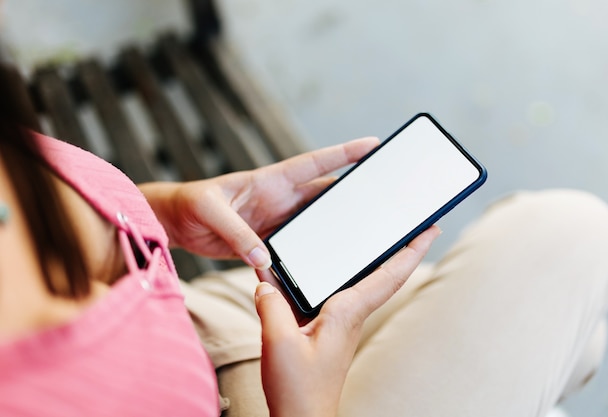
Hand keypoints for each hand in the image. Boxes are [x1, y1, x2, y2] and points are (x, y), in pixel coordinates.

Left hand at [141, 137, 379, 268]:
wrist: (175, 224)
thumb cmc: (189, 203)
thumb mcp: (209, 210)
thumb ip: (236, 232)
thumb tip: (264, 257)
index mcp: (270, 181)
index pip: (315, 163)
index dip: (344, 153)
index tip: (373, 145)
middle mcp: (280, 200)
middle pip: (324, 195)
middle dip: (352, 194)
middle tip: (383, 197)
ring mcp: (276, 222)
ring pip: (314, 224)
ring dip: (333, 228)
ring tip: (361, 236)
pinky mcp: (267, 243)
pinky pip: (295, 250)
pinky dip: (307, 257)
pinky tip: (320, 266)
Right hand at [254, 225, 440, 416]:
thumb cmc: (299, 390)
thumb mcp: (279, 342)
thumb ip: (271, 305)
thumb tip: (265, 281)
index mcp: (346, 313)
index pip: (389, 275)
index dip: (412, 249)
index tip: (430, 228)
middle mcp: (347, 315)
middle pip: (381, 275)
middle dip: (399, 248)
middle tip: (412, 224)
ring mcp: (337, 323)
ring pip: (355, 283)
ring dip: (367, 260)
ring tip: (373, 237)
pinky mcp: (323, 331)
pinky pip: (326, 295)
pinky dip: (321, 279)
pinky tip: (300, 273)